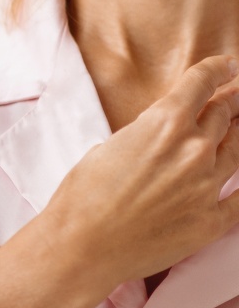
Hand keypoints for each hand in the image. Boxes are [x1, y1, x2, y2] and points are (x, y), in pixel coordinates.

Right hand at [0, 55, 238, 307]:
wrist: (84, 243)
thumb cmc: (84, 191)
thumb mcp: (112, 143)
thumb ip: (148, 133)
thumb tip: (162, 133)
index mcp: (164, 123)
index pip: (201, 84)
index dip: (218, 69)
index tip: (228, 65)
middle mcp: (194, 150)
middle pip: (224, 114)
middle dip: (230, 100)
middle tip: (234, 94)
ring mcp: (209, 187)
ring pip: (238, 149)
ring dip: (238, 133)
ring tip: (238, 125)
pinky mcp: (213, 222)